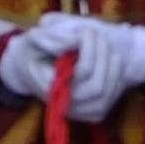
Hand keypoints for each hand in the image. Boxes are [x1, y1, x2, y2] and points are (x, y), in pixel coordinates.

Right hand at [10, 12, 144, 122]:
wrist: (28, 69)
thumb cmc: (32, 50)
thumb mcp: (35, 37)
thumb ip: (53, 37)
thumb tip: (78, 39)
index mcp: (47, 85)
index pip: (80, 71)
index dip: (89, 48)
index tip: (86, 31)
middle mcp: (62, 104)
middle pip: (96, 86)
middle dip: (103, 57)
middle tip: (100, 36)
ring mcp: (77, 111)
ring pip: (105, 96)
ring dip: (113, 69)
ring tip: (109, 47)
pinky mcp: (89, 112)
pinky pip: (109, 101)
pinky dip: (116, 80)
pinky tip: (114, 62)